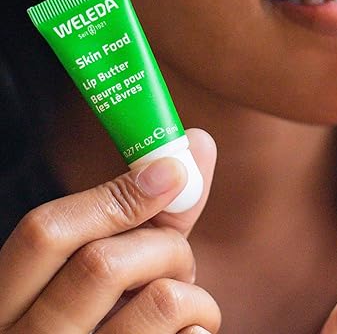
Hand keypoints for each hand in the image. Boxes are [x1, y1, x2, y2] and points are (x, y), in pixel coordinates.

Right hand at [0, 129, 220, 333]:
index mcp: (13, 298)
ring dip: (191, 285)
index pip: (45, 231)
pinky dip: (201, 322)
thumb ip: (152, 208)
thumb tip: (198, 139)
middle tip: (176, 251)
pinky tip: (186, 329)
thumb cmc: (111, 312)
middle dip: (163, 243)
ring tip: (183, 293)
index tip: (171, 171)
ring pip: (160, 300)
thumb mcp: (115, 265)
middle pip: (104, 262)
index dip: (114, 196)